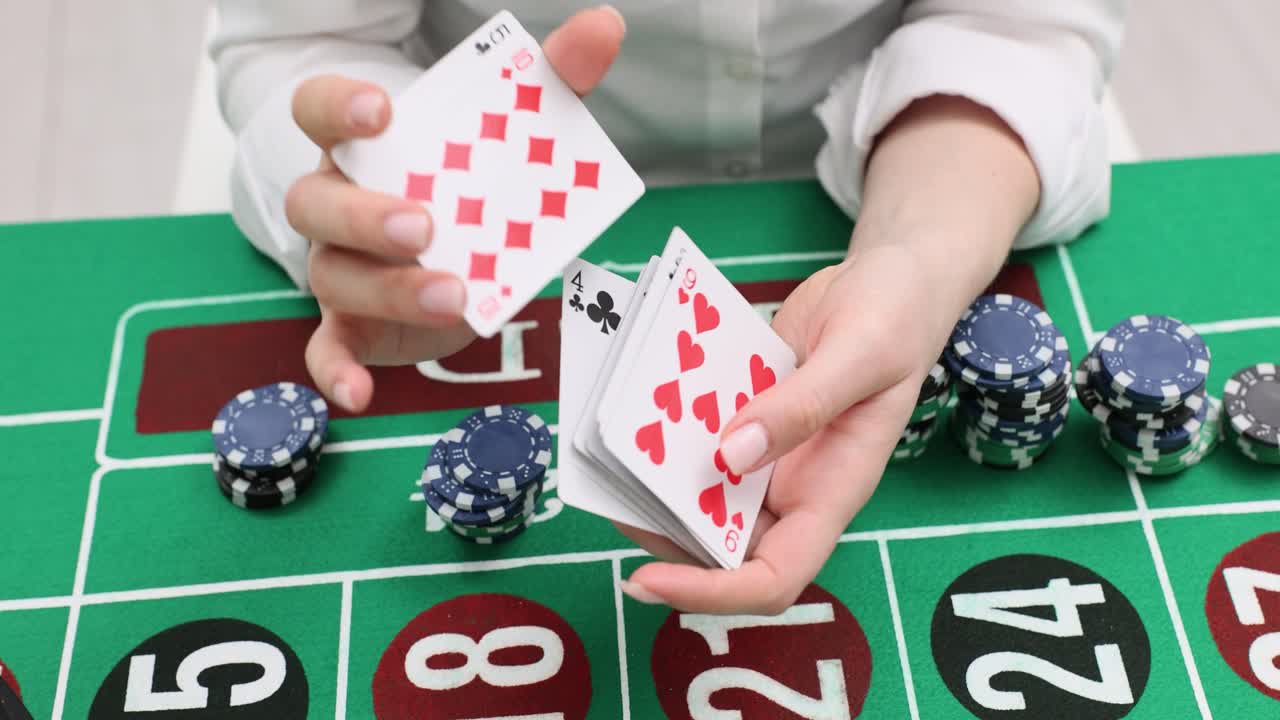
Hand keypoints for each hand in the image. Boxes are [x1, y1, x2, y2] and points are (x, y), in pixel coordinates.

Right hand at [286, 6, 626, 412]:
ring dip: (388, 289)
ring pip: (333, 277)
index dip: (340, 108)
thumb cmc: (475, 183)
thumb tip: (605, 25)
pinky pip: (325, 351)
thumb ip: (553, 82)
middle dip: (367, 214)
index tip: (383, 113)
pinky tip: (359, 395)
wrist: (463, 250)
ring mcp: (339, 267)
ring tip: (454, 294)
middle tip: (427, 225)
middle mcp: (337, 204)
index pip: (320, 110)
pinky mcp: (353, 326)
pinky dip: (334, 374)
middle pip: (317, 202)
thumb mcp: (516, 132)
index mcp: (364, 145)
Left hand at [616, 244, 953, 613]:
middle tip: (608, 496)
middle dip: (662, 537)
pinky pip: (698, 444)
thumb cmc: (897, 318)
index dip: (712, 592)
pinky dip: (665, 438)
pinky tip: (632, 412)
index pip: (774, 576)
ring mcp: (766, 456)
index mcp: (832, 491)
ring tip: (606, 459)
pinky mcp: (743, 419)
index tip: (647, 577)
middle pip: (722, 548)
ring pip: (702, 500)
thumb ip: (803, 405)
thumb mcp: (862, 353)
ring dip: (654, 489)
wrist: (888, 280)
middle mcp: (794, 486)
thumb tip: (730, 456)